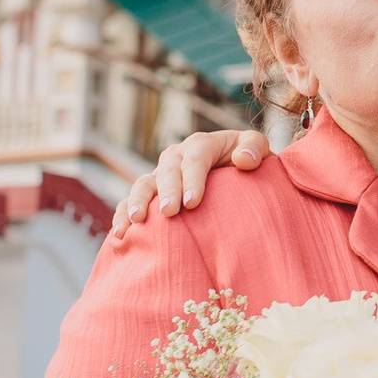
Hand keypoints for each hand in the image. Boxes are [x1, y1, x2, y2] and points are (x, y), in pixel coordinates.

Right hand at [108, 128, 268, 238]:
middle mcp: (177, 157)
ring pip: (143, 184)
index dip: (193, 178)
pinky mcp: (151, 195)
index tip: (192, 203)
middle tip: (170, 213)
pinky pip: (130, 202)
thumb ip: (254, 148)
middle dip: (167, 191)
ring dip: (137, 200)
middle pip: (167, 170)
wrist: (236, 176)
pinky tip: (120, 233)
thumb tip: (243, 159)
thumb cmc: (249, 163)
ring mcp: (160, 176)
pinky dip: (122, 215)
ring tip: (136, 220)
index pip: (196, 157)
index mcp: (202, 144)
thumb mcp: (257, 149)